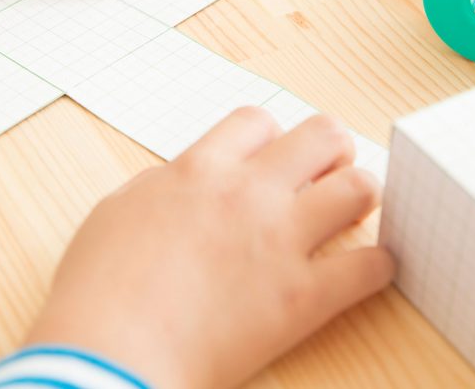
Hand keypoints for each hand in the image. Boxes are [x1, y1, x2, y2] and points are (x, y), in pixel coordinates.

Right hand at [24, 108, 393, 388]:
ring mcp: (280, 241)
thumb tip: (183, 180)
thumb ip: (161, 187)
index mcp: (199, 171)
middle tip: (328, 170)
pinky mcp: (302, 297)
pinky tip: (369, 270)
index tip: (272, 156)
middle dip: (331, 148)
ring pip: (357, 188)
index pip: (257, 121)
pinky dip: (376, 266)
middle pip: (321, 136)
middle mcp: (248, 194)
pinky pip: (368, 267)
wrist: (109, 355)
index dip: (269, 137)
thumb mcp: (115, 213)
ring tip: (351, 213)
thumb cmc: (98, 293)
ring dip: (359, 195)